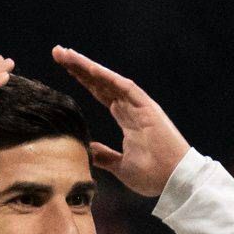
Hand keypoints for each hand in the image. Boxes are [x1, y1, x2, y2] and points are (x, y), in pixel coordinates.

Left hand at [53, 46, 189, 196]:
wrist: (175, 182)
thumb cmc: (153, 176)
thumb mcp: (121, 166)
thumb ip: (105, 156)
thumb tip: (88, 150)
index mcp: (128, 119)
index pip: (101, 94)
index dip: (84, 81)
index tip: (64, 69)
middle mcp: (132, 108)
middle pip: (101, 82)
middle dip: (79, 67)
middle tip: (58, 52)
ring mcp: (139, 105)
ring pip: (108, 79)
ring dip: (86, 66)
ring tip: (65, 53)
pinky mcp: (146, 107)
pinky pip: (123, 86)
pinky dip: (105, 76)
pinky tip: (87, 66)